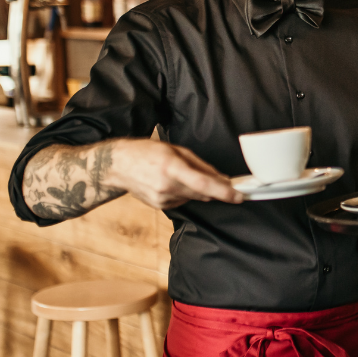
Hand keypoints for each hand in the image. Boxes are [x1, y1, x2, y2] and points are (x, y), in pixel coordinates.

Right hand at [110, 139, 243, 208]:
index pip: (204, 184)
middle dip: (216, 190)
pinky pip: (182, 201)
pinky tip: (173, 183)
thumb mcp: (175, 150)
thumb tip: (221, 178)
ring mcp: (162, 199)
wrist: (118, 166)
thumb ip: (200, 165)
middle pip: (202, 193)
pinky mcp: (159, 206)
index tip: (239, 196)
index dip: (224, 192)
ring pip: (193, 198)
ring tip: (183, 175)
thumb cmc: (147, 152)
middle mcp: (167, 186)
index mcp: (172, 167)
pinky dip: (185, 193)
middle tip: (224, 182)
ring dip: (198, 190)